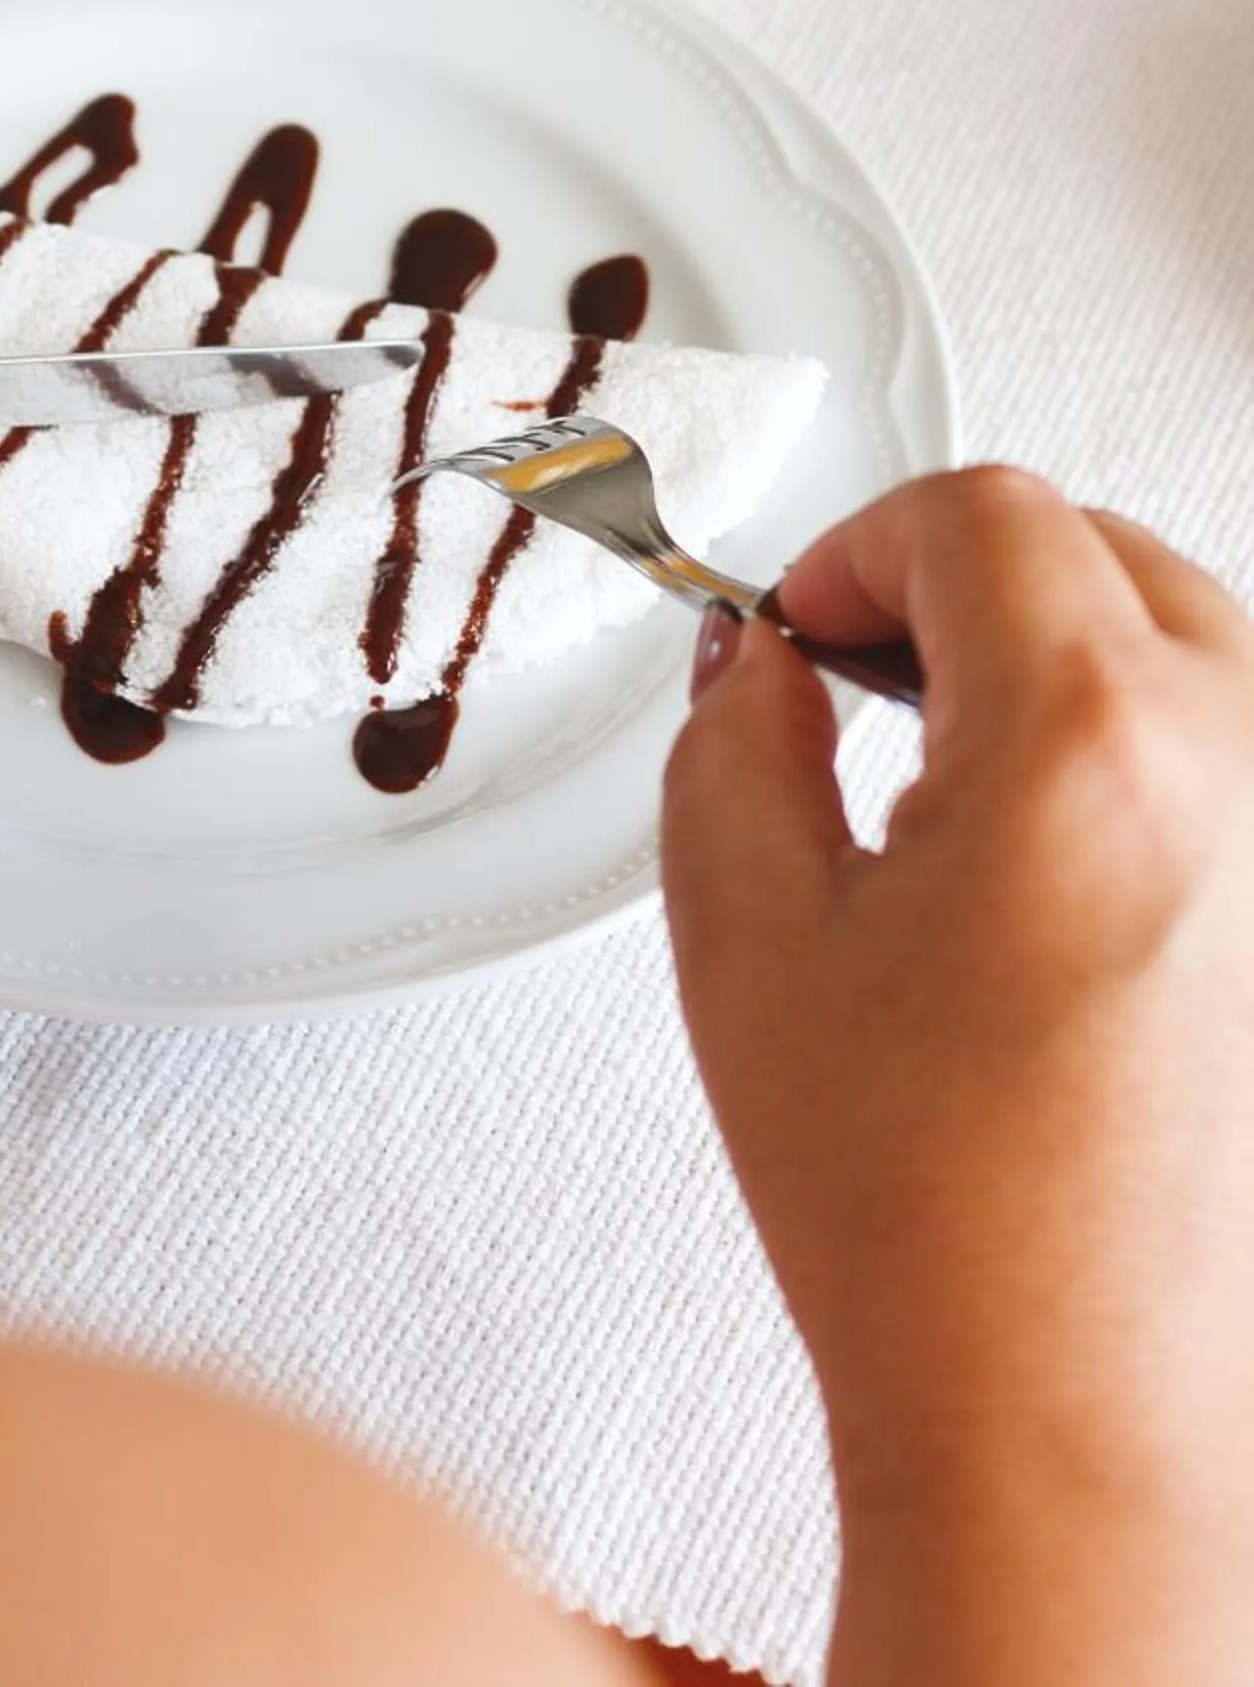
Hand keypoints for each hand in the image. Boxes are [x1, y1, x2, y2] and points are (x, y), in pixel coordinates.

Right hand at [661, 468, 1253, 1686]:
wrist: (1073, 1422)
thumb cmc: (931, 1224)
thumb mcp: (744, 935)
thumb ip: (732, 738)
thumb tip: (767, 660)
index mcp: (1090, 741)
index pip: (982, 514)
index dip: (859, 549)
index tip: (803, 626)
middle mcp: (1245, 767)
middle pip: (1099, 551)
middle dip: (960, 587)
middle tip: (860, 681)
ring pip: (1185, 639)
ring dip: (1060, 657)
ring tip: (953, 781)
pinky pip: (1235, 753)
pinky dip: (1143, 749)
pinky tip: (1051, 861)